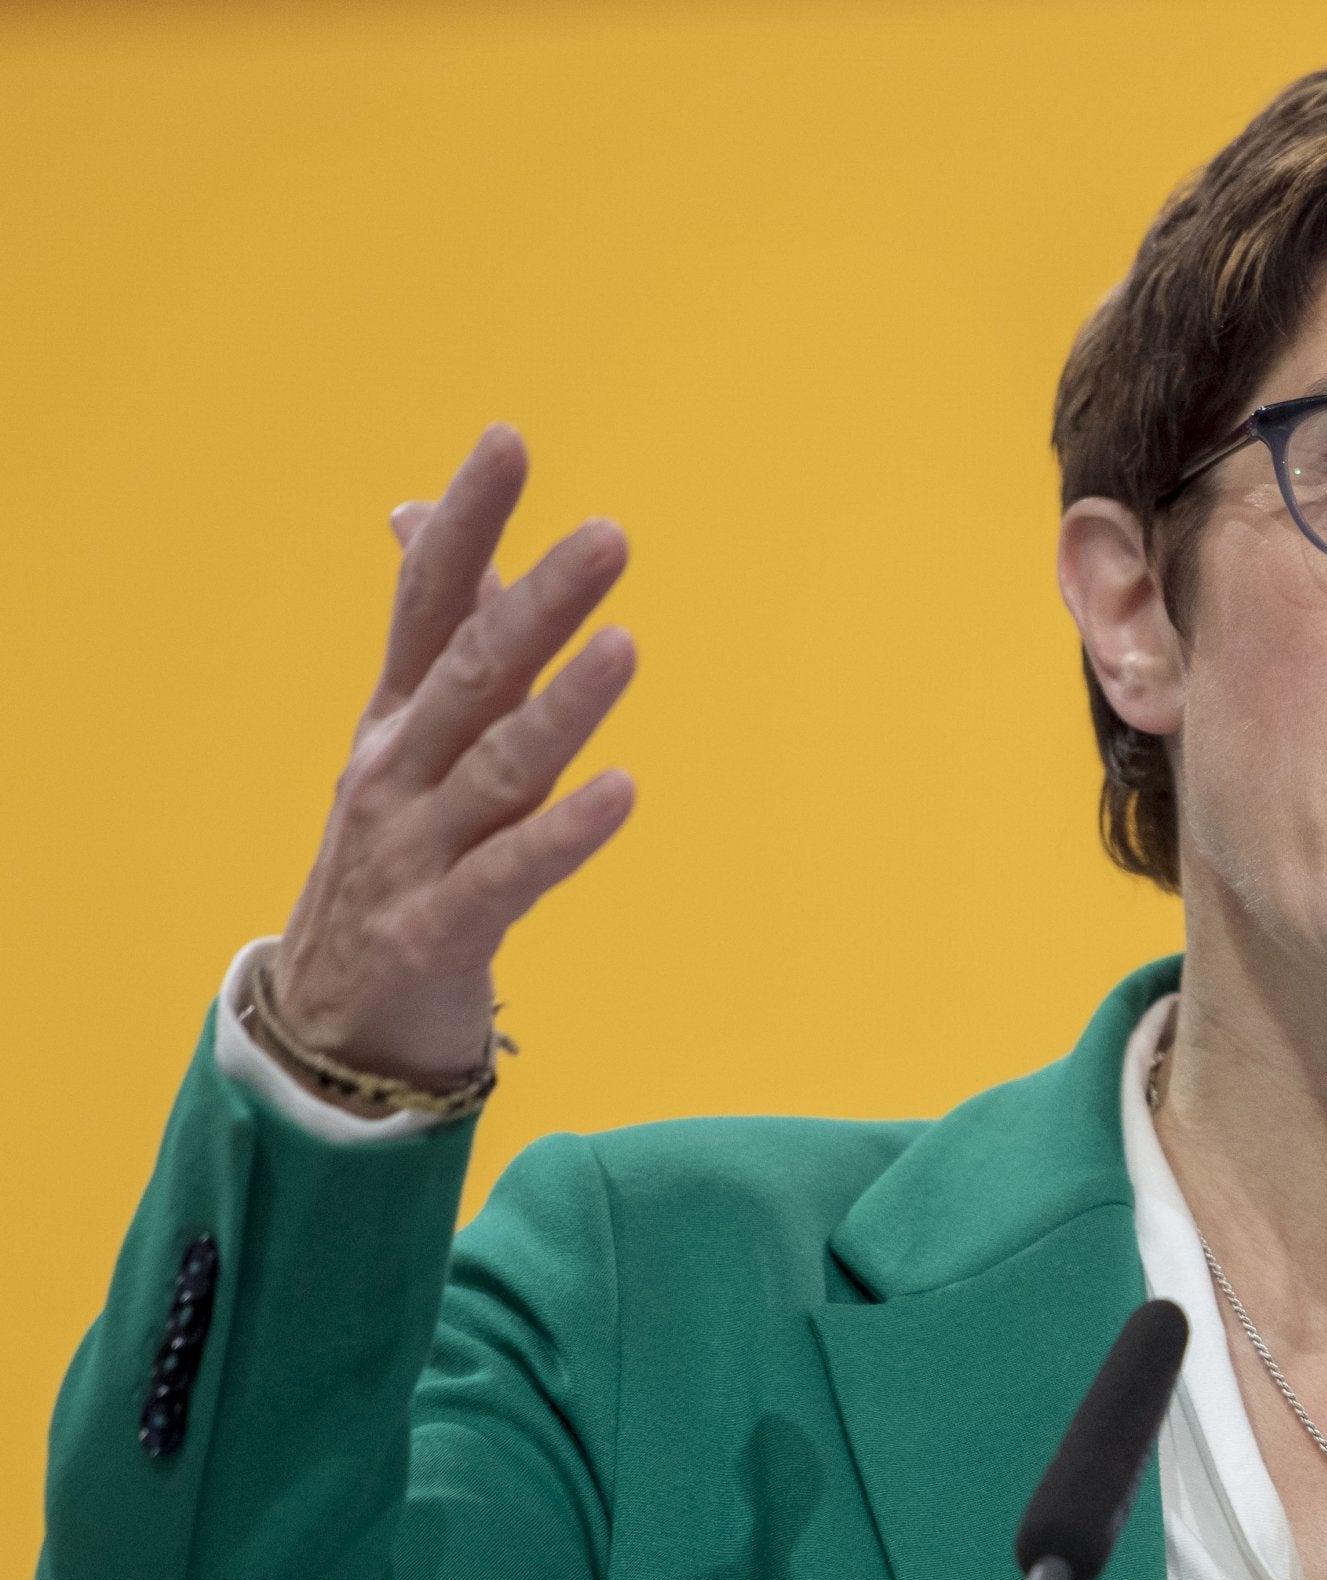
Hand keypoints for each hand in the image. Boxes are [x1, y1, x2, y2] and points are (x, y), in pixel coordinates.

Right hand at [265, 426, 636, 1105]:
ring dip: (562, 708)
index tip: (508, 441)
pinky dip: (563, 835)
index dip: (467, 523)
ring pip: (496, 767)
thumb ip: (437, 631)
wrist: (329, 1020)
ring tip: (625, 648)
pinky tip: (622, 793)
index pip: (428, 600)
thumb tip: (418, 513)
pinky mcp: (439, 929)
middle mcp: (400, 770)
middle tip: (610, 536)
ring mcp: (413, 850)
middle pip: (471, 670)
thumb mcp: (408, 737)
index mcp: (398, 717)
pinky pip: (507, 876)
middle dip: (537, 600)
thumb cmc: (395, 855)